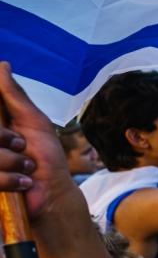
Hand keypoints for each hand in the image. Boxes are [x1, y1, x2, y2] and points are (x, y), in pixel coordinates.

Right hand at [0, 62, 74, 219]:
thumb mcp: (33, 122)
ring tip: (27, 168)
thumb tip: (1, 64)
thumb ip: (14, 96)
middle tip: (22, 146)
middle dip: (5, 138)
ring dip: (11, 162)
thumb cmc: (45, 157)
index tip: (17, 136)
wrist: (52, 193)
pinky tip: (22, 183)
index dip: (1, 128)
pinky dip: (9, 180)